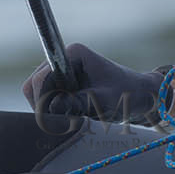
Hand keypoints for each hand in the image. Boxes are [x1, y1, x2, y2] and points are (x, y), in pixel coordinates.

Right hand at [22, 43, 167, 125]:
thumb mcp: (105, 101)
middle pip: (34, 85)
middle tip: (66, 119)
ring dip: (49, 109)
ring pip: (37, 93)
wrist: (140, 95)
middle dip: (45, 105)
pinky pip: (44, 99)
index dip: (43, 99)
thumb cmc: (127, 94)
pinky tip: (73, 114)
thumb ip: (79, 103)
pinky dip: (53, 110)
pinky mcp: (61, 83)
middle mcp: (63, 58)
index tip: (55, 116)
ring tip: (74, 116)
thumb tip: (52, 108)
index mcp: (73, 54)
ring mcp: (60, 70)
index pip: (42, 77)